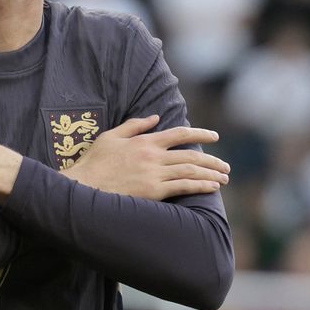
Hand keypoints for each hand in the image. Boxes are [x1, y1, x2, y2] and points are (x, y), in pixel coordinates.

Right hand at [63, 116, 229, 200]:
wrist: (84, 186)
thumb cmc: (94, 163)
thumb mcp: (111, 136)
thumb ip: (135, 126)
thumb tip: (155, 117)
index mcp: (145, 141)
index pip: (180, 134)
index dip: (201, 134)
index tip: (215, 137)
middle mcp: (153, 156)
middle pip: (191, 155)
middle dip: (212, 160)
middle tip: (226, 166)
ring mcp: (154, 174)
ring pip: (191, 170)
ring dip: (211, 173)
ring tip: (224, 177)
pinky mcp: (153, 191)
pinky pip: (183, 186)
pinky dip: (201, 185)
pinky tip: (212, 187)